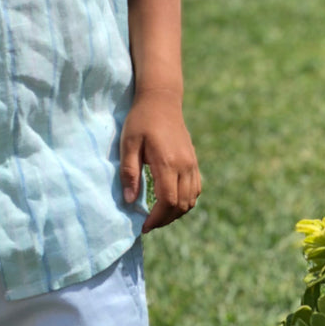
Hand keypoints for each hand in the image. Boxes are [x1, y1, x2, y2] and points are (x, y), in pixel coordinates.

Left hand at [120, 91, 200, 232]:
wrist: (161, 99)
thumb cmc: (140, 120)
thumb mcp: (128, 143)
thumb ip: (129, 172)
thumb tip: (130, 201)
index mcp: (167, 162)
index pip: (167, 200)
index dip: (157, 218)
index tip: (144, 226)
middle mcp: (184, 165)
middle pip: (181, 204)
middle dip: (165, 219)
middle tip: (148, 224)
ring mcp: (192, 163)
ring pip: (191, 199)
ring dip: (176, 212)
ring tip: (158, 216)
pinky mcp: (194, 161)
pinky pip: (196, 189)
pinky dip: (186, 201)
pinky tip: (171, 202)